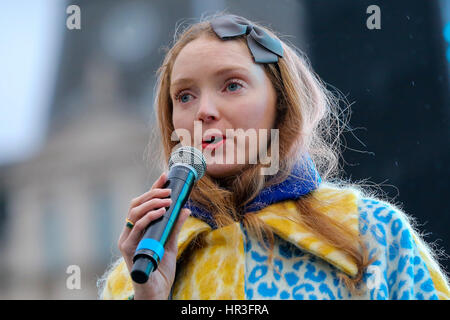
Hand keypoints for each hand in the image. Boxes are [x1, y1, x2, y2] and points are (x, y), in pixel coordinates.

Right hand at [117, 171, 190, 298]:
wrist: (156, 291)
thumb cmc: (160, 270)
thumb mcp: (170, 244)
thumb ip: (175, 226)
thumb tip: (185, 208)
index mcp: (138, 229)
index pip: (143, 203)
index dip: (153, 188)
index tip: (165, 176)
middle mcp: (129, 232)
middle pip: (136, 204)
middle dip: (152, 193)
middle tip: (169, 191)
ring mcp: (127, 240)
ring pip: (134, 212)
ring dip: (152, 203)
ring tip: (168, 200)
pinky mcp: (128, 249)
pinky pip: (135, 228)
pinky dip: (148, 217)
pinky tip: (161, 213)